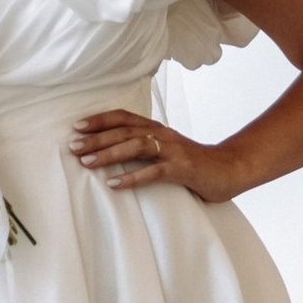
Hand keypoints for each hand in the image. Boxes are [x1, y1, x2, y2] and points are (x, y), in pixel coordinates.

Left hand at [69, 108, 237, 200]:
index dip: (100, 120)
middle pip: (125, 130)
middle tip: (72, 146)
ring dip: (109, 153)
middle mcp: (163, 135)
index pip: (124, 117)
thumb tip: (111, 152)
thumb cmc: (193, 163)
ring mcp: (173, 151)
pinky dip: (132, 177)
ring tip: (87, 162)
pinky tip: (114, 184)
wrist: (229, 169)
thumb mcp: (166, 150)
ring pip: (136, 146)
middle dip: (97, 137)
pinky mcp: (182, 169)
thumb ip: (145, 148)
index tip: (77, 126)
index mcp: (157, 129)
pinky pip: (154, 171)